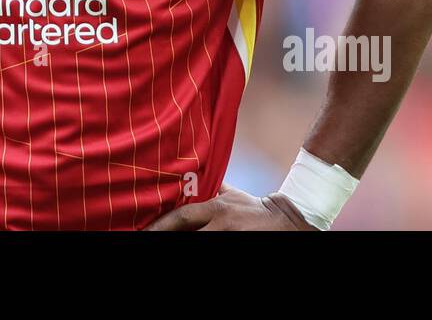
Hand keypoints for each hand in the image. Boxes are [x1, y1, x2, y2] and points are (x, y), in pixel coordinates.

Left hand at [142, 183, 317, 230]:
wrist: (288, 221)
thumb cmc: (254, 208)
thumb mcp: (232, 194)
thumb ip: (212, 189)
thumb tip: (188, 181)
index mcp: (218, 208)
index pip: (182, 217)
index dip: (161, 225)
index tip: (144, 231)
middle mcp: (222, 224)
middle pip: (187, 234)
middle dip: (165, 236)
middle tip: (146, 239)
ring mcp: (230, 238)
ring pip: (198, 243)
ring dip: (181, 243)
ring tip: (163, 243)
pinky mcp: (238, 246)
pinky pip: (212, 251)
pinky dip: (202, 245)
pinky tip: (190, 246)